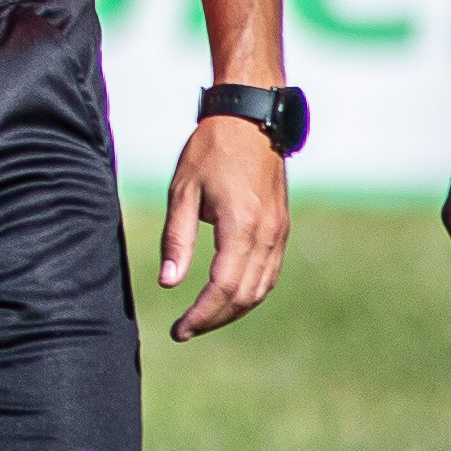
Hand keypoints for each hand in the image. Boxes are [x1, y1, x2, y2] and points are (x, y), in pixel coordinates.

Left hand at [156, 114, 290, 339]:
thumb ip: (177, 238)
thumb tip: (169, 283)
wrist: (250, 120)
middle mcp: (267, 234)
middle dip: (215, 319)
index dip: (201, 314)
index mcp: (242, 225)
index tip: (179, 330)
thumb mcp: (182, 191)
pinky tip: (227, 297)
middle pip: (245, 295)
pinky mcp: (282, 228)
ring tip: (202, 319)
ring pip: (261, 288)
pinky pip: (269, 273)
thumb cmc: (210, 151)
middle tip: (185, 330)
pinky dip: (249, 292)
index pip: (223, 287)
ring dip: (233, 310)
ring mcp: (279, 232)